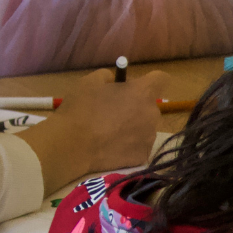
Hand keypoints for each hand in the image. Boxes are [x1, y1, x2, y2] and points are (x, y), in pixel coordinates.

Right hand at [16, 68, 169, 190]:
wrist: (71, 145)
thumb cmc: (80, 109)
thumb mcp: (90, 81)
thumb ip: (110, 76)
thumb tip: (117, 81)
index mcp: (143, 92)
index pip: (161, 79)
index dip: (149, 81)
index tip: (133, 87)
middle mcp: (152, 114)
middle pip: (151, 106)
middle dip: (137, 106)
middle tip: (114, 112)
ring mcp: (149, 137)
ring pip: (146, 127)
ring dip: (134, 127)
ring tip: (110, 133)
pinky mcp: (143, 156)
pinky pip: (139, 146)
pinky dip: (129, 146)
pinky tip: (111, 147)